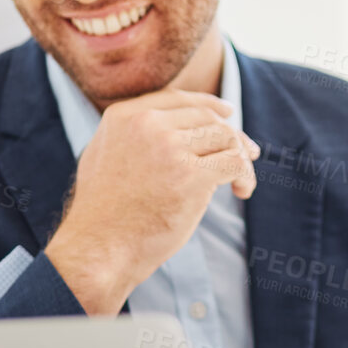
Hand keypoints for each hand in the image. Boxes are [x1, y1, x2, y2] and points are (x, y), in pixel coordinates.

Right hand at [46, 88, 259, 313]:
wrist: (99, 248)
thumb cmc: (103, 213)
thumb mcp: (104, 155)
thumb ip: (132, 135)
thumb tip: (171, 127)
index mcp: (124, 116)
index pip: (178, 99)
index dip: (208, 104)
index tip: (227, 113)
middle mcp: (147, 125)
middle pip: (206, 118)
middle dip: (232, 135)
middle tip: (249, 153)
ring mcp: (169, 148)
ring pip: (225, 138)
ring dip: (241, 157)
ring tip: (240, 182)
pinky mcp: (191, 176)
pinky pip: (235, 163)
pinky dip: (246, 175)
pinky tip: (242, 190)